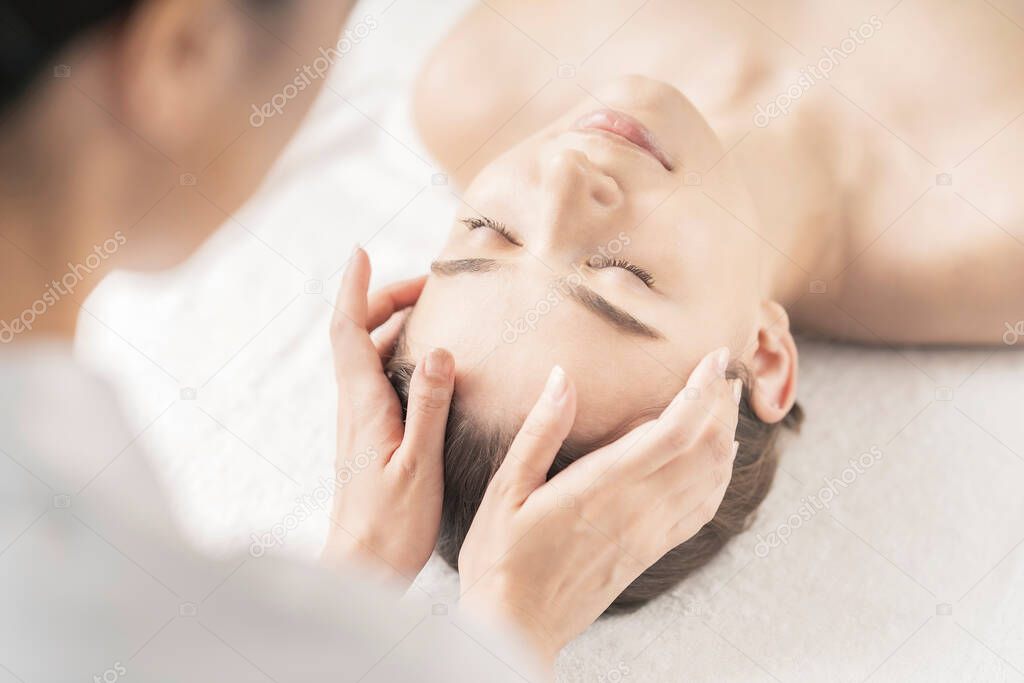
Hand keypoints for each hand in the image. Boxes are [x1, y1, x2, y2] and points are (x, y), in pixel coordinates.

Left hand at [321, 248, 453, 585]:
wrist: (361, 568)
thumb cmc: (389, 525)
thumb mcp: (418, 463)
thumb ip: (428, 406)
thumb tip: (437, 350)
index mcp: (363, 406)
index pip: (347, 331)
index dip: (353, 289)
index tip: (361, 253)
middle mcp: (354, 407)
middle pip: (355, 336)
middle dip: (383, 301)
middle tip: (424, 286)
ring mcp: (358, 422)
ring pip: (366, 357)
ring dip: (390, 327)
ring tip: (429, 315)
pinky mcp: (368, 438)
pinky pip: (376, 380)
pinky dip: (396, 356)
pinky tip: (426, 367)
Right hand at [457, 348, 740, 664]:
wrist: (516, 627)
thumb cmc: (501, 557)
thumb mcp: (507, 488)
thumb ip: (540, 431)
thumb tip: (563, 376)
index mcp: (604, 486)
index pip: (675, 430)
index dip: (702, 391)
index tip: (715, 358)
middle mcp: (638, 509)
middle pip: (706, 449)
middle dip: (721, 405)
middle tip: (721, 371)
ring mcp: (651, 534)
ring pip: (711, 479)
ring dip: (725, 436)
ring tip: (721, 403)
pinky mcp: (651, 551)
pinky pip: (702, 510)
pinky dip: (719, 476)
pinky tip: (716, 459)